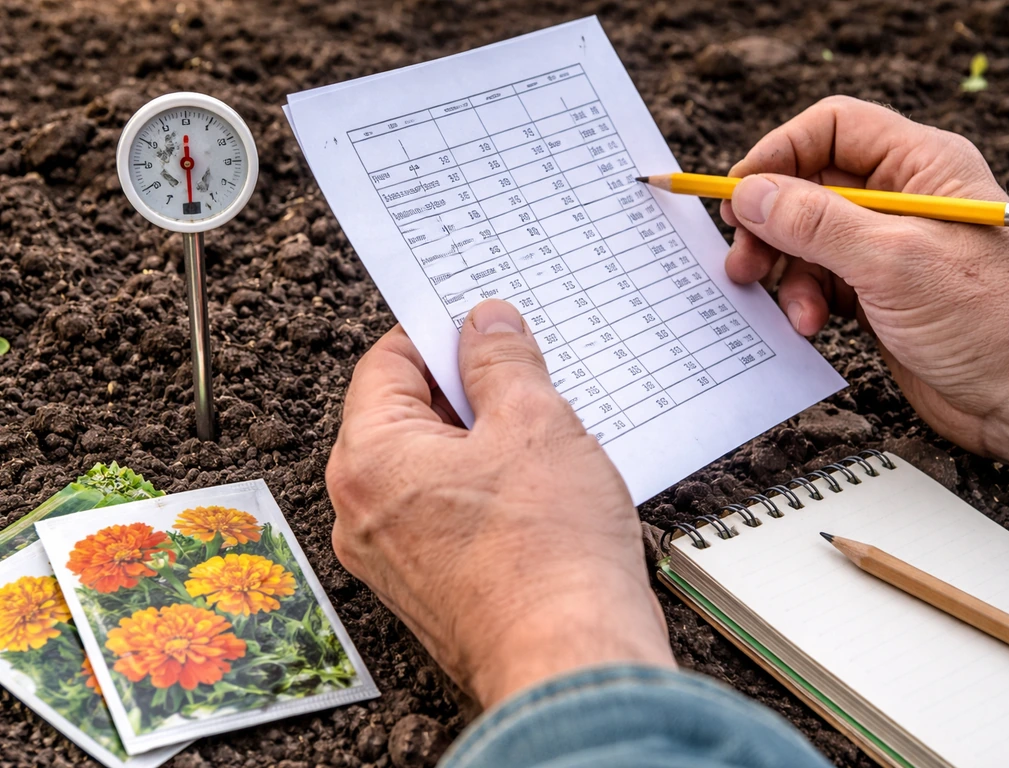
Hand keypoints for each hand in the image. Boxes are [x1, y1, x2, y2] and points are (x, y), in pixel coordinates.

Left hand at [326, 299, 674, 708]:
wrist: (571, 660)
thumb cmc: (547, 558)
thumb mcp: (533, 421)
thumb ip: (501, 360)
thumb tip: (486, 325)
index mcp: (368, 460)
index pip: (385, 363)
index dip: (436, 334)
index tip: (477, 326)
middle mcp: (362, 511)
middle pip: (405, 416)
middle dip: (464, 390)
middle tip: (519, 380)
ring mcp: (392, 554)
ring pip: (429, 466)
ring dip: (479, 441)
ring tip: (537, 438)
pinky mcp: (428, 583)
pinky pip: (444, 511)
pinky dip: (482, 488)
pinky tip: (534, 488)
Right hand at [722, 96, 1008, 469]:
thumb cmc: (990, 321)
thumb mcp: (893, 261)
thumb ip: (815, 223)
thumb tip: (751, 193)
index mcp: (920, 166)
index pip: (832, 129)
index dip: (779, 154)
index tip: (739, 193)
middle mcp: (900, 200)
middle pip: (809, 188)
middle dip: (771, 225)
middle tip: (744, 260)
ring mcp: (886, 248)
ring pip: (806, 241)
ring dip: (786, 274)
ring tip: (792, 310)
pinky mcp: (876, 293)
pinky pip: (818, 282)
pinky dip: (804, 302)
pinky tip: (813, 326)